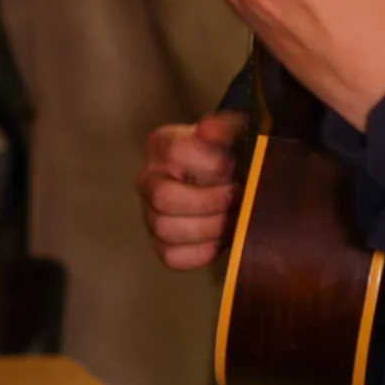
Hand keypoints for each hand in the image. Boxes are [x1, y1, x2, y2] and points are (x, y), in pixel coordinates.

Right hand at [139, 110, 244, 272]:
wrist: (226, 179)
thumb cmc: (226, 153)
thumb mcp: (231, 133)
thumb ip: (224, 127)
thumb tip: (210, 129)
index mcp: (163, 145)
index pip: (177, 153)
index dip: (210, 163)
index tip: (232, 167)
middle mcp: (148, 179)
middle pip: (163, 197)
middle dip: (206, 201)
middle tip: (235, 198)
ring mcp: (150, 214)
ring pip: (165, 229)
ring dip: (207, 227)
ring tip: (232, 218)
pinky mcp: (160, 244)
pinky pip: (172, 257)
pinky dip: (200, 252)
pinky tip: (220, 240)